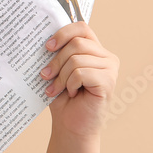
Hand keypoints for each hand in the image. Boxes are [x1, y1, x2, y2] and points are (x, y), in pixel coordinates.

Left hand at [40, 22, 118, 137]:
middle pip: (76, 43)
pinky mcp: (109, 82)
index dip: (63, 33)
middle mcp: (107, 57)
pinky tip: (71, 93)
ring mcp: (111, 69)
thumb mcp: (57, 69)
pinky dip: (70, 84)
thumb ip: (57, 51)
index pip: (81, 27)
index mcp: (95, 49)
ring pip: (76, 59)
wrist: (70, 124)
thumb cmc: (63, 96)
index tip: (47, 47)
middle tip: (45, 75)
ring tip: (57, 88)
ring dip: (61, 76)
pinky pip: (81, 73)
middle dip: (56, 60)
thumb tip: (42, 36)